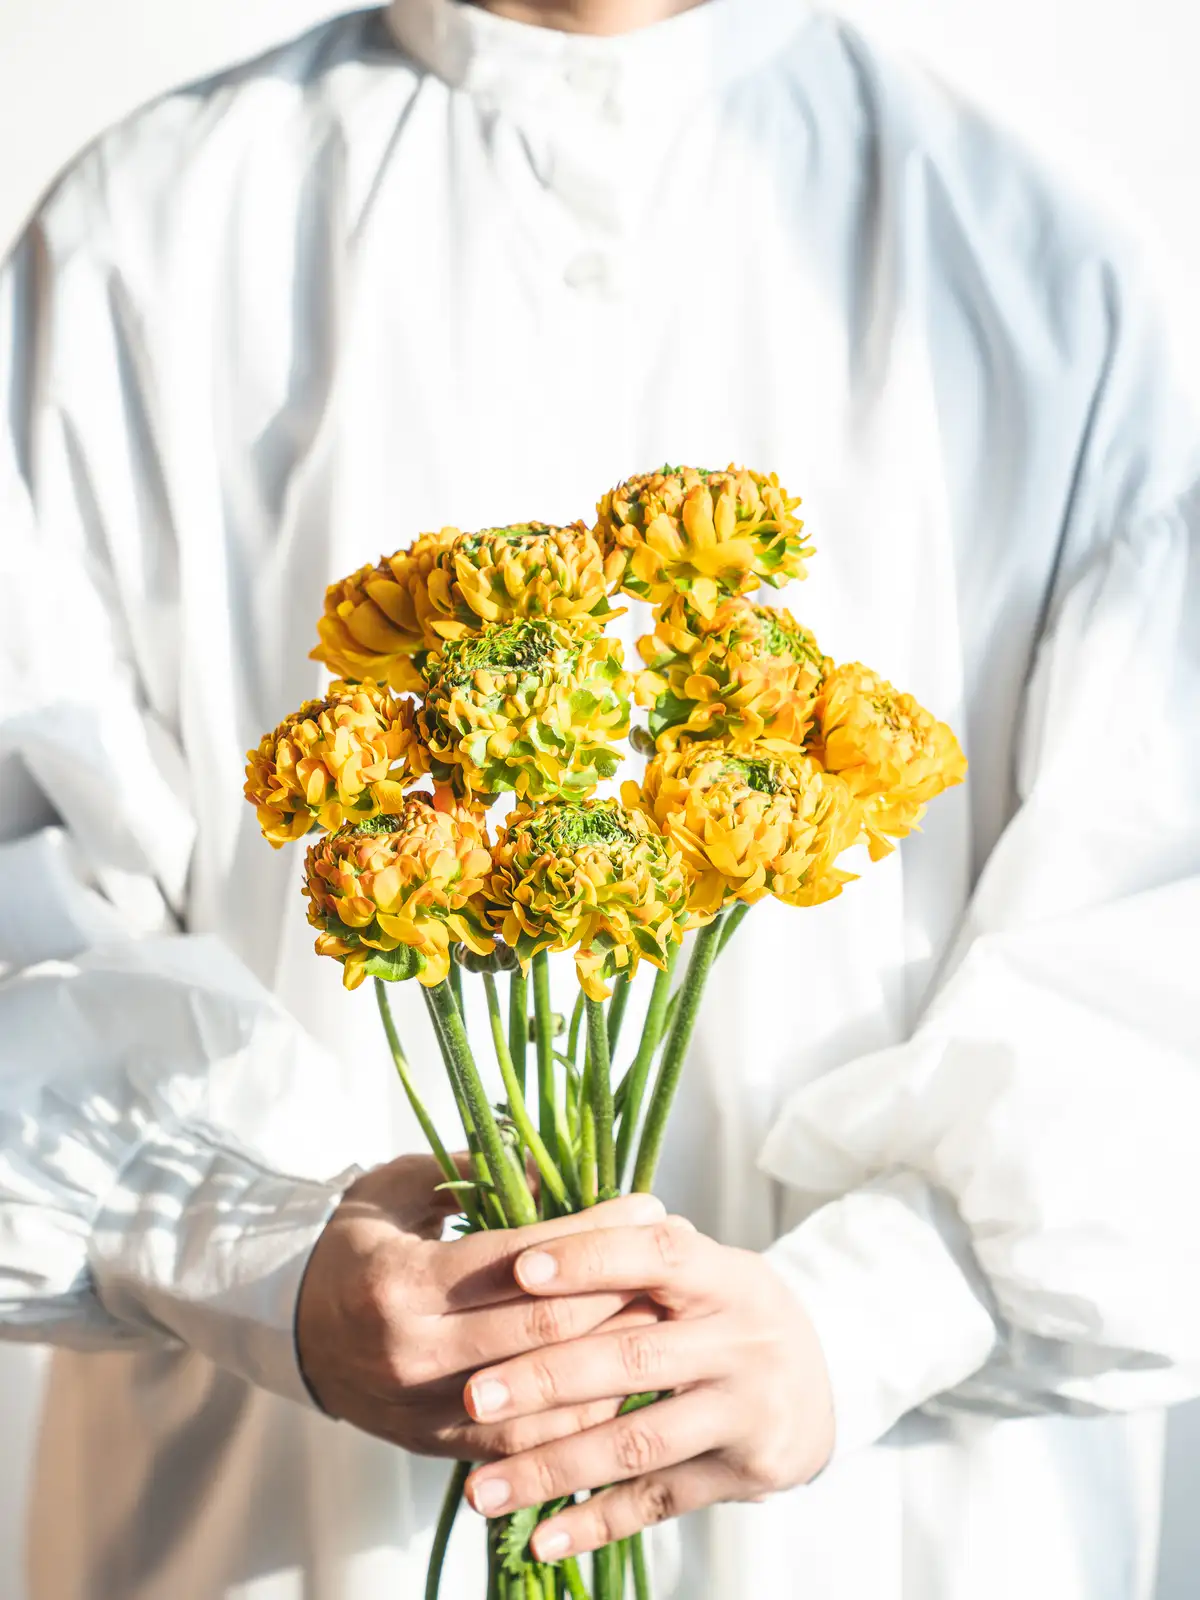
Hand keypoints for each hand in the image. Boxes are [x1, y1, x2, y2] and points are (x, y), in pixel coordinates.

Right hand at [297, 1154, 666, 1460]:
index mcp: (402, 1282)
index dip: (593, 1233)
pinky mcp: (439, 1445)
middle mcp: (414, 1353)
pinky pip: (527, 1441)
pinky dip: (582, 1413)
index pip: (521, 1259)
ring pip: (545, 1396)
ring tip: (664, 1319)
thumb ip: (473, 1168)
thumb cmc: (355, 1242)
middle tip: (673, 1258)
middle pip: (544, 1328)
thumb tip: (555, 1160)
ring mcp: (426, 1409)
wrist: (291, 1328)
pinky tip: (625, 1378)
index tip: (647, 1205)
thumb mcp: (401, 1186)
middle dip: (620, 1290)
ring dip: (613, 1359)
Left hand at [460, 1216, 834, 1557]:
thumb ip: (633, 1248)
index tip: (519, 1269)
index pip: (657, 1255)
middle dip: (545, 1379)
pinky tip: (538, 1538)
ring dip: (551, 1469)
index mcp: (725, 1275)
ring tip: (479, 1489)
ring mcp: (746, 1411)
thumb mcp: (703, 1268)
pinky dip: (594, 1523)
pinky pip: (657, 1501)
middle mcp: (743, 1340)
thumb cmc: (725, 1313)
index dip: (590, 1259)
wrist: (819, 1389)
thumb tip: (534, 1220)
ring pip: (636, 1442)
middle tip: (472, 1396)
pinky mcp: (743, 1474)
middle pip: (633, 1358)